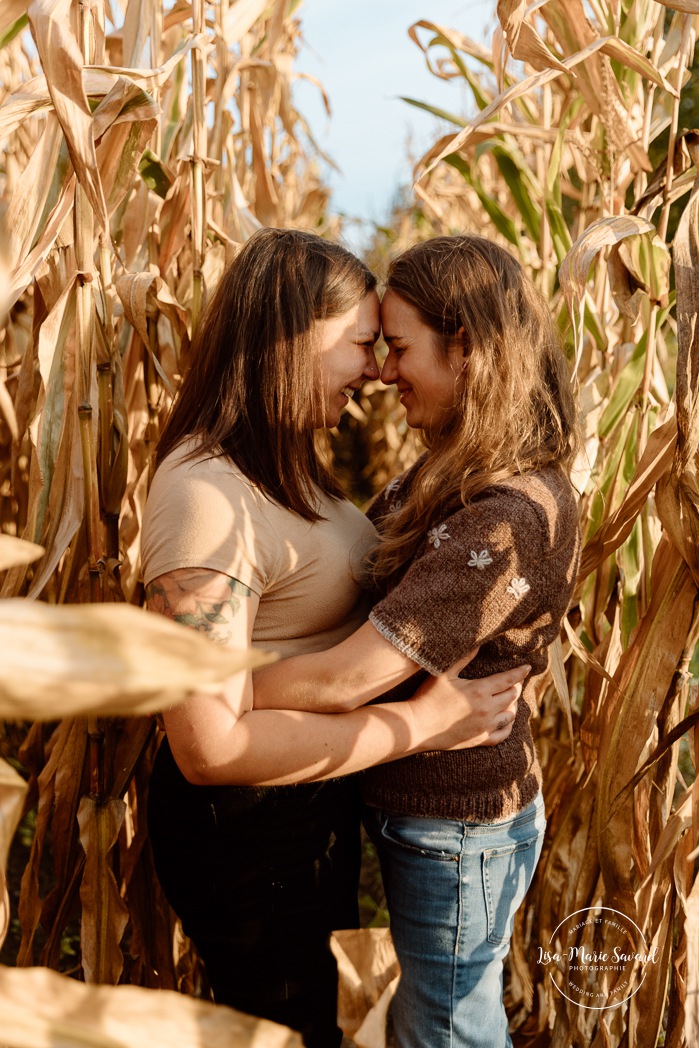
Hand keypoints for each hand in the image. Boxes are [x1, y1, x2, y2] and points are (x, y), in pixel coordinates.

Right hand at [407, 657, 530, 750]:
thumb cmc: (428, 696)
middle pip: (512, 696)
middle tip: (515, 681)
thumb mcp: (444, 673)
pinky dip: (508, 726)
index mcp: (480, 691)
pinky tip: (507, 721)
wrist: (417, 726)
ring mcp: (485, 727)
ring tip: (511, 699)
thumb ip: (463, 658)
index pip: (508, 679)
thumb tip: (478, 644)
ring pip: (510, 715)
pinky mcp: (480, 740)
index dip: (520, 672)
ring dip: (513, 705)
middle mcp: (487, 710)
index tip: (528, 667)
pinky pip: (502, 735)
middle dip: (516, 686)